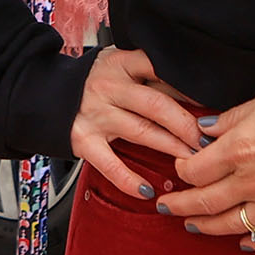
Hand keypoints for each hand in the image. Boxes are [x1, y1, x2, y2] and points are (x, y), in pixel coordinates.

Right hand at [70, 48, 207, 198]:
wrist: (44, 93)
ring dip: (171, 147)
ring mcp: (96, 114)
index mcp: (121, 63)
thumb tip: (194, 89)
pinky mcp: (83, 140)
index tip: (211, 101)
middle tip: (209, 139)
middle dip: (187, 124)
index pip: (158, 68)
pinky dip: (128, 180)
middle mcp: (109, 87)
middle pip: (157, 104)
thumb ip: (148, 73)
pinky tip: (147, 190)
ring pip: (141, 132)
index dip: (187, 86)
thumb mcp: (118, 65)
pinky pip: (110, 164)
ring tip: (193, 161)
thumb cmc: (93, 81)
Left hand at [160, 82, 254, 253]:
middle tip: (166, 206)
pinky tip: (244, 246)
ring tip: (193, 225)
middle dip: (179, 205)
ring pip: (231, 225)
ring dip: (207, 227)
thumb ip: (232, 118)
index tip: (180, 165)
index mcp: (240, 150)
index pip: (195, 169)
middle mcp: (252, 182)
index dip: (182, 168)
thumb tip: (206, 130)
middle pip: (204, 202)